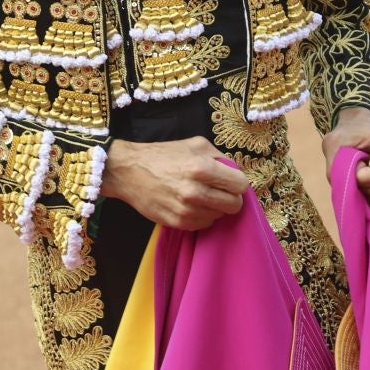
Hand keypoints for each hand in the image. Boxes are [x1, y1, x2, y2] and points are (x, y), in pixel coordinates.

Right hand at [98, 135, 251, 229]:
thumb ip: (219, 157)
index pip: (240, 185)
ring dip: (214, 207)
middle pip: (234, 205)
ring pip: (219, 216)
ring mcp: (186, 210)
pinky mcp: (178, 223)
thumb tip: (235, 171)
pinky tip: (191, 205)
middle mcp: (195, 191)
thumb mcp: (194, 144)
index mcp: (202, 168)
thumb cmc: (162, 155)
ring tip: (201, 196)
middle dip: (230, 197)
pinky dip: (201, 216)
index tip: (230, 182)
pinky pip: (204, 224)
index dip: (237, 183)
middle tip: (220, 191)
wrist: (128, 171)